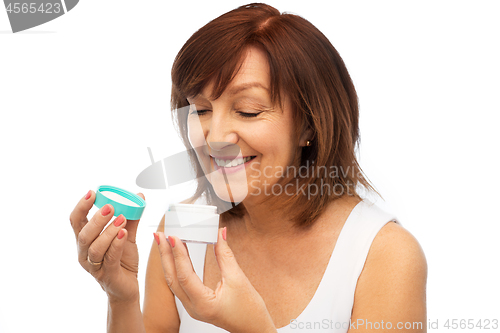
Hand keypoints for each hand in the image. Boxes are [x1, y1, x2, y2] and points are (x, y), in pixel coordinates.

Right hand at [69, 190, 145, 303]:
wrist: (128, 288)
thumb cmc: (123, 261)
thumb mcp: (126, 236)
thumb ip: (131, 218)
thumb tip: (139, 196)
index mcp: (85, 241)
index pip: (76, 221)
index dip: (81, 206)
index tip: (92, 193)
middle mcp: (85, 253)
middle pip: (83, 234)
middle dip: (96, 219)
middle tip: (110, 206)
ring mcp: (94, 266)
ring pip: (95, 247)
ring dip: (108, 231)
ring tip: (121, 219)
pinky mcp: (107, 275)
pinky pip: (109, 258)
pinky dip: (116, 244)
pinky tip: (123, 233)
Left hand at [155, 227, 276, 332]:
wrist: (253, 328)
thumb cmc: (249, 310)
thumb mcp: (238, 279)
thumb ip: (225, 256)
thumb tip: (220, 234)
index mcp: (203, 303)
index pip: (185, 275)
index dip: (178, 254)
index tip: (173, 237)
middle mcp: (193, 307)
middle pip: (173, 278)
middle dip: (165, 255)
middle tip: (160, 235)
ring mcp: (193, 307)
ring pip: (174, 281)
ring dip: (169, 261)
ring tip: (164, 242)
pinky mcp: (195, 304)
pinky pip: (180, 284)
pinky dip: (177, 268)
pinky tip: (176, 256)